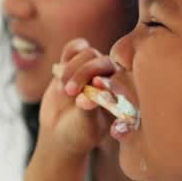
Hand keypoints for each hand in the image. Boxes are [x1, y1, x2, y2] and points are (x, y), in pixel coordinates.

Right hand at [36, 39, 116, 159]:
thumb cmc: (79, 133)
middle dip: (84, 73)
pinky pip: (76, 47)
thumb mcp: (86, 127)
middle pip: (103, 62)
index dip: (108, 79)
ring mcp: (93, 68)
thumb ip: (88, 111)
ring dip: (73, 69)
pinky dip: (68, 55)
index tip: (95, 86)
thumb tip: (87, 99)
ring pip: (88, 53)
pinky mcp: (75, 62)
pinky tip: (60, 71)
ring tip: (64, 90)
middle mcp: (111, 77)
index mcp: (122, 93)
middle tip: (70, 92)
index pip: (121, 77)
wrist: (59, 132)